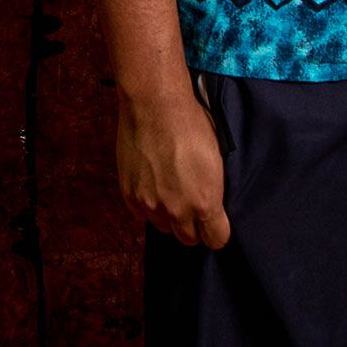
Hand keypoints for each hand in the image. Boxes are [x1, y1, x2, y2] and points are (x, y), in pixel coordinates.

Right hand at [115, 82, 231, 248]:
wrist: (156, 105)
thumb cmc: (192, 126)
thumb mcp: (216, 161)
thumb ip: (212, 192)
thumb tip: (211, 205)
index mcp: (206, 202)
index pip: (216, 240)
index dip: (216, 231)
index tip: (214, 222)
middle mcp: (178, 210)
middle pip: (188, 239)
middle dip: (192, 225)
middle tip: (190, 204)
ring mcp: (150, 204)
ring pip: (163, 227)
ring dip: (168, 216)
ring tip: (169, 191)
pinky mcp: (129, 194)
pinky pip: (141, 213)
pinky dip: (147, 204)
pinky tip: (152, 184)